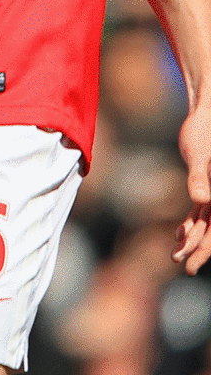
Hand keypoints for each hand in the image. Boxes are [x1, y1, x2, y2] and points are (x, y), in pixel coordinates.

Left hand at [176, 103, 210, 272]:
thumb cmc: (205, 132)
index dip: (204, 249)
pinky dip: (191, 224)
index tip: (191, 264)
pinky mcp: (207, 185)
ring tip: (175, 255)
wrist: (208, 115)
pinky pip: (202, 211)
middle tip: (182, 267)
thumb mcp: (200, 156)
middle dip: (198, 250)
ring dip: (193, 240)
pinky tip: (178, 234)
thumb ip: (200, 179)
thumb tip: (202, 201)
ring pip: (206, 224)